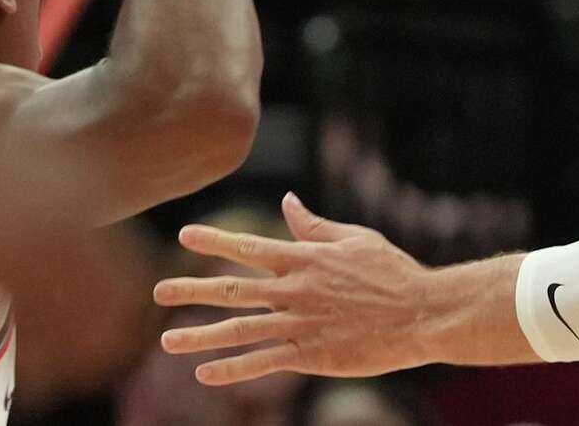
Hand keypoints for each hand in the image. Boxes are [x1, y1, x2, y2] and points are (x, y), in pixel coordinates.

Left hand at [156, 193, 434, 383]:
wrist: (421, 313)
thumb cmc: (391, 272)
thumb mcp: (354, 238)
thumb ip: (315, 226)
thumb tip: (287, 204)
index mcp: (305, 258)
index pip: (250, 247)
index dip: (215, 242)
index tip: (185, 236)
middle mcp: (294, 289)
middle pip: (232, 289)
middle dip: (191, 290)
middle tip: (157, 291)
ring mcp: (300, 324)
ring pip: (239, 330)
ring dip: (200, 335)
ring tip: (166, 339)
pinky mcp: (311, 355)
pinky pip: (263, 363)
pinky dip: (232, 370)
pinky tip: (205, 375)